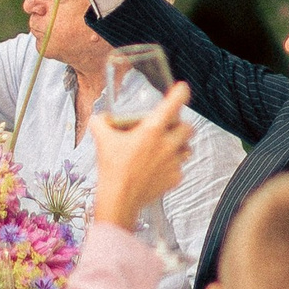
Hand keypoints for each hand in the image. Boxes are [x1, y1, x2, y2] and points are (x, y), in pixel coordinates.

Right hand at [89, 83, 191, 230]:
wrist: (119, 200)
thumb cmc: (111, 169)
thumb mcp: (102, 140)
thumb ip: (100, 123)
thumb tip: (100, 117)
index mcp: (152, 130)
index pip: (173, 104)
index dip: (180, 93)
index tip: (182, 88)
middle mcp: (167, 144)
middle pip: (188, 128)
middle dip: (181, 126)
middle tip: (170, 128)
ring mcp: (173, 162)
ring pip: (187, 148)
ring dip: (180, 146)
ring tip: (165, 149)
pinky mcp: (175, 178)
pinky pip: (179, 168)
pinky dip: (172, 166)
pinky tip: (158, 169)